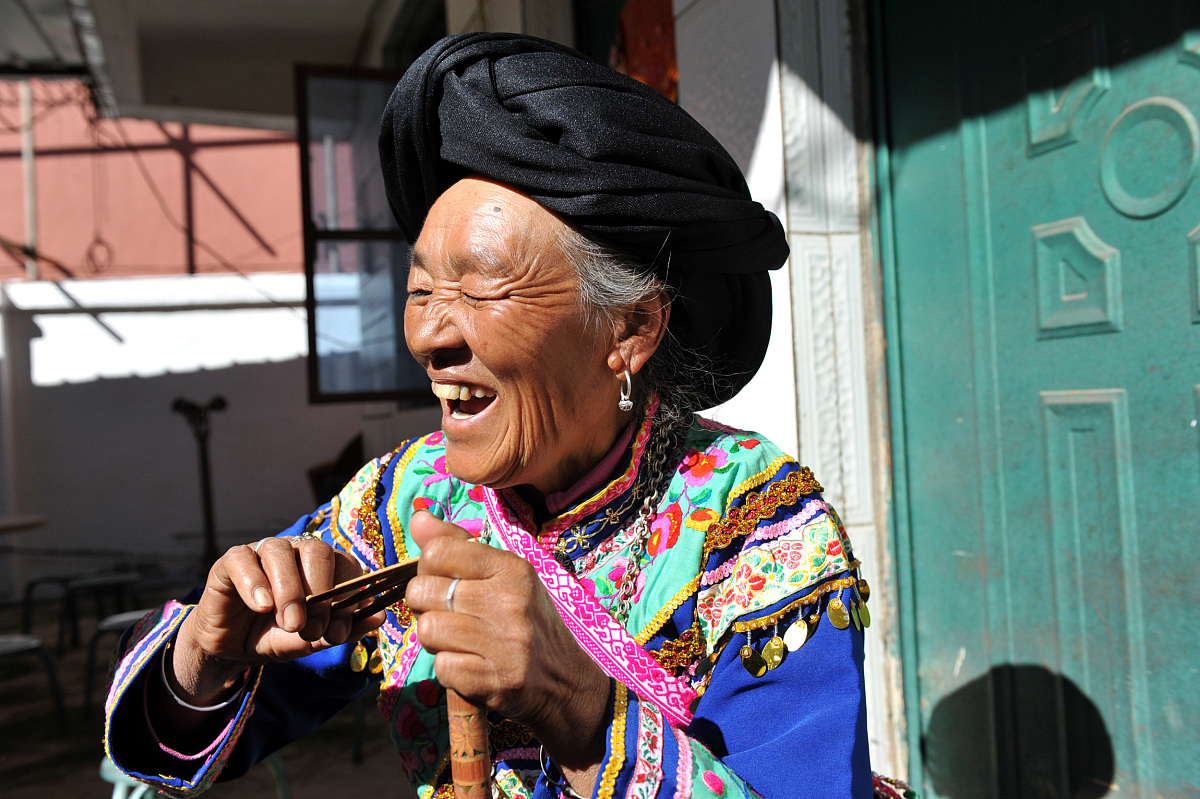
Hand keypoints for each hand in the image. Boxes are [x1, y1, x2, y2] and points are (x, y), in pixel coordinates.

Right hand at [172, 535, 386, 704]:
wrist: (233, 649)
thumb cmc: (278, 636)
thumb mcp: (311, 640)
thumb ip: (343, 629)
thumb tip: (379, 618)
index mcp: (325, 566)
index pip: (345, 566)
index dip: (346, 597)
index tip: (338, 632)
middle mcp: (297, 551)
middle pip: (317, 551)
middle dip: (320, 592)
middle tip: (311, 628)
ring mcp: (264, 551)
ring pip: (281, 552)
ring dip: (290, 589)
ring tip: (290, 622)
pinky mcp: (232, 560)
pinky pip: (243, 559)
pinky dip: (255, 582)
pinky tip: (262, 606)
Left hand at [405, 511, 610, 777]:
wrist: (565, 681)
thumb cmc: (527, 622)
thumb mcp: (503, 577)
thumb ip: (457, 546)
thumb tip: (418, 516)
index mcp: (512, 569)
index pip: (437, 552)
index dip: (428, 569)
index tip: (445, 582)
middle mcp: (509, 601)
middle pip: (423, 591)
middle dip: (427, 606)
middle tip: (451, 616)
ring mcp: (503, 643)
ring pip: (427, 629)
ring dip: (435, 640)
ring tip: (459, 642)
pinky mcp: (493, 681)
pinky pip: (441, 667)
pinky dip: (449, 670)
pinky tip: (471, 666)